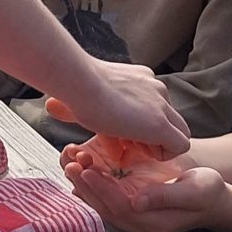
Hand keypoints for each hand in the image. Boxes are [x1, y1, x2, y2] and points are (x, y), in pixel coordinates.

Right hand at [44, 62, 191, 158]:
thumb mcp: (82, 93)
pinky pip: (179, 145)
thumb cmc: (75, 86)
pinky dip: (163, 153)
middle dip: (152, 134)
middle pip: (170, 118)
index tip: (119, 128)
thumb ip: (81, 101)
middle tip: (126, 142)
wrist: (80, 82)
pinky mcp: (160, 125)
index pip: (155, 104)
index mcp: (140, 78)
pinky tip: (138, 150)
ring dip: (157, 144)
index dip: (141, 121)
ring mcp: (161, 106)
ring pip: (177, 131)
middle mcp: (156, 88)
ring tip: (130, 146)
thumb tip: (51, 105)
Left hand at [61, 147, 226, 231]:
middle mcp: (139, 225)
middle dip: (85, 186)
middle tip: (69, 163)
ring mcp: (135, 217)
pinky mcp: (132, 206)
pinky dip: (92, 182)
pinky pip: (106, 197)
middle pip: (105, 208)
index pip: (120, 208)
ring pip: (102, 203)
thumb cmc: (208, 192)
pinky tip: (81, 166)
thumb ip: (165, 196)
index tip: (87, 170)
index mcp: (153, 223)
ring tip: (69, 161)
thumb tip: (137, 201)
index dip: (102, 189)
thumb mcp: (194, 191)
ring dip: (84, 184)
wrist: (215, 199)